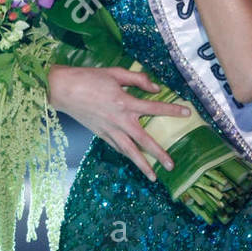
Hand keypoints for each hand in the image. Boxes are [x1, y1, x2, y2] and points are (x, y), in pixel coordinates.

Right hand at [47, 64, 190, 180]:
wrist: (63, 90)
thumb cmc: (89, 78)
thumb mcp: (115, 73)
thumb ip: (138, 79)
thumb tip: (156, 88)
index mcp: (125, 102)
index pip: (154, 107)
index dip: (172, 110)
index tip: (188, 113)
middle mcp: (119, 120)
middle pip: (143, 140)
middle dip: (159, 153)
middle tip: (172, 165)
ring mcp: (109, 130)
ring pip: (129, 151)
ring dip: (142, 165)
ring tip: (154, 177)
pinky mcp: (100, 134)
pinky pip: (117, 147)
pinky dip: (126, 155)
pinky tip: (134, 161)